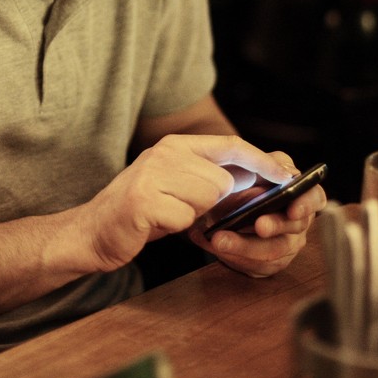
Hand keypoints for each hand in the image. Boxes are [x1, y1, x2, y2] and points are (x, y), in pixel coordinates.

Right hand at [74, 135, 297, 272]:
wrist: (92, 232)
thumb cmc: (140, 213)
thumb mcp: (176, 186)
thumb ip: (210, 179)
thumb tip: (258, 184)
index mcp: (175, 145)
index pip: (231, 145)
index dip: (261, 160)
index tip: (286, 175)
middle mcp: (164, 153)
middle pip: (223, 179)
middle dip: (214, 203)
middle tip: (186, 210)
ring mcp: (152, 175)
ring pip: (208, 198)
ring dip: (193, 217)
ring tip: (167, 215)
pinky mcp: (144, 201)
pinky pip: (185, 219)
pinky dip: (176, 229)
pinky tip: (156, 225)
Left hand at [189, 151, 326, 277]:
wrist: (221, 206)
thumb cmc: (246, 182)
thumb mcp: (259, 165)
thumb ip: (273, 164)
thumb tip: (285, 172)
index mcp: (300, 195)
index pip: (315, 198)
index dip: (307, 205)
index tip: (293, 209)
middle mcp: (297, 223)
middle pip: (294, 228)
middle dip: (275, 226)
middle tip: (258, 224)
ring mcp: (285, 245)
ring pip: (272, 251)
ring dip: (245, 245)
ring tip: (220, 239)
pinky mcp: (268, 264)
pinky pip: (256, 266)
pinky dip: (235, 257)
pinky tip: (216, 247)